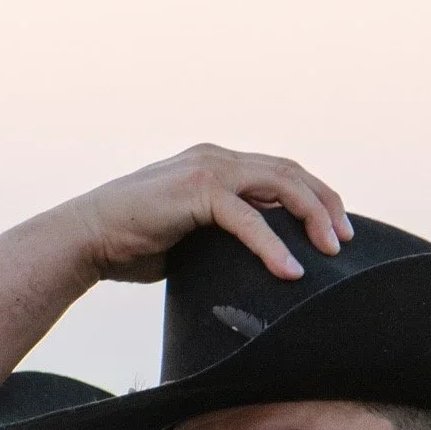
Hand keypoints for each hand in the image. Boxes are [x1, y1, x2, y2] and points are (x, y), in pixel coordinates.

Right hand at [63, 144, 354, 283]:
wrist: (84, 240)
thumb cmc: (130, 244)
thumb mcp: (189, 235)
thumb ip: (221, 235)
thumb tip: (250, 264)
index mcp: (215, 164)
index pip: (279, 171)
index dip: (313, 196)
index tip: (334, 229)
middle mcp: (215, 157)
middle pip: (289, 171)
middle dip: (324, 204)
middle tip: (346, 240)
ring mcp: (206, 169)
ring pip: (279, 183)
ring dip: (311, 216)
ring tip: (331, 250)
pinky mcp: (196, 191)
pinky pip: (248, 217)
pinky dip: (273, 245)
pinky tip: (290, 271)